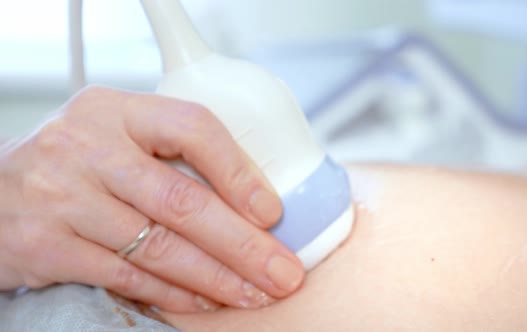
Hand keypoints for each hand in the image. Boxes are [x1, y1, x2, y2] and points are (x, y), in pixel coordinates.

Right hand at [0, 86, 303, 311]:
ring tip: (255, 292)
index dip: (240, 171)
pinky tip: (205, 300)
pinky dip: (173, 293)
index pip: (193, 127)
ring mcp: (64, 196)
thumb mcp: (118, 136)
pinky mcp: (48, 244)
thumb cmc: (78, 163)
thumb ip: (172, 155)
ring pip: (159, 245)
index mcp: (117, 110)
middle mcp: (87, 147)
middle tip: (283, 271)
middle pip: (182, 199)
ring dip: (217, 276)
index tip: (272, 212)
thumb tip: (251, 199)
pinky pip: (127, 274)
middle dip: (242, 243)